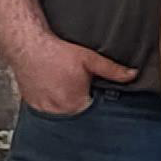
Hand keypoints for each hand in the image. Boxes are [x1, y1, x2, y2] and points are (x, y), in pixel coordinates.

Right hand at [8, 35, 133, 117]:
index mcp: (74, 103)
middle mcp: (57, 111)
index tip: (99, 97)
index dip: (99, 104)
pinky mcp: (31, 105)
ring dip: (67, 105)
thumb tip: (133, 75)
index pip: (94, 113)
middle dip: (84, 105)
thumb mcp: (90, 59)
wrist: (27, 46)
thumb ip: (113, 70)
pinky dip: (53, 103)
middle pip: (78, 114)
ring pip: (62, 113)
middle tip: (81, 89)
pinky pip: (47, 110)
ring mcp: (42, 109)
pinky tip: (55, 90)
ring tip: (66, 88)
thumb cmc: (57, 52)